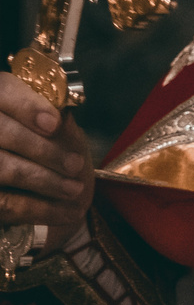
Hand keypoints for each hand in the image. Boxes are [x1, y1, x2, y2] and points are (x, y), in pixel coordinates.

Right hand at [0, 75, 92, 238]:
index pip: (3, 91)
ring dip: (44, 182)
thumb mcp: (50, 126)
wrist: (27, 178)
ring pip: (4, 168)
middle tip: (75, 165)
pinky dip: (40, 210)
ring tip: (75, 190)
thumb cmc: (46, 145)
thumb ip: (54, 121)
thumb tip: (64, 122)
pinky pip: (6, 204)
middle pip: (2, 133)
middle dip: (43, 150)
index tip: (55, 124)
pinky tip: (69, 213)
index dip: (27, 107)